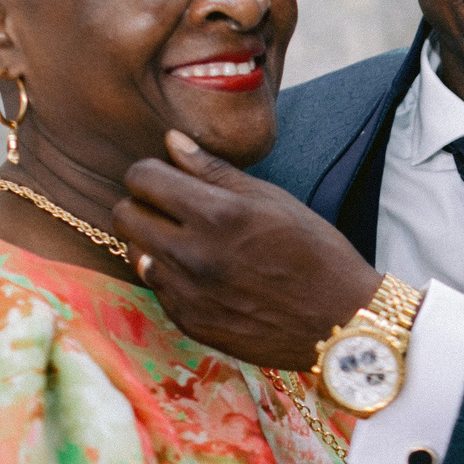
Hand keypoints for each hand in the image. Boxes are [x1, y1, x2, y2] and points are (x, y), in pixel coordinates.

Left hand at [117, 131, 381, 369]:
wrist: (339, 322)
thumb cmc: (315, 252)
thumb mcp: (271, 199)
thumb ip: (214, 170)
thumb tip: (171, 141)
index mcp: (217, 214)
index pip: (142, 178)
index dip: (150, 172)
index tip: (165, 176)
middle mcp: (193, 255)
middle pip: (124, 215)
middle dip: (141, 204)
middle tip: (167, 207)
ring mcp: (187, 293)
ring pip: (133, 252)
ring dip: (150, 241)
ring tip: (184, 240)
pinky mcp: (188, 322)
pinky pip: (154, 286)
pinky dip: (167, 274)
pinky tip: (199, 272)